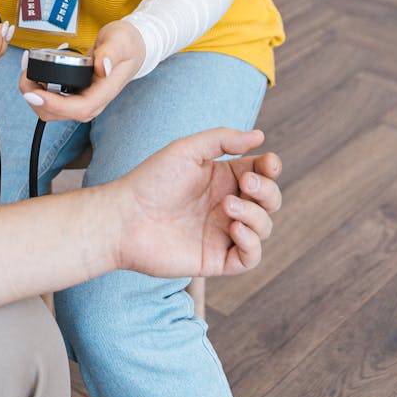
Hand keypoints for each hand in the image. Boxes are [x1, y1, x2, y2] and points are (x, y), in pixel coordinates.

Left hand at [18, 20, 144, 121]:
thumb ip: (112, 52)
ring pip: (51, 110)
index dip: (54, 105)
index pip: (79, 109)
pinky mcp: (74, 94)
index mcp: (105, 92)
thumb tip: (102, 67)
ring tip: (27, 69)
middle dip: (36, 99)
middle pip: (58, 114)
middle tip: (24, 74)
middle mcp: (92, 101)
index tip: (34, 92)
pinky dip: (38, 87)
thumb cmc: (127, 44)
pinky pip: (51, 99)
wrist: (132, 48)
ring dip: (33, 94)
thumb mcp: (121, 41)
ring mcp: (82, 99)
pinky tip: (34, 70)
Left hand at [110, 128, 281, 278]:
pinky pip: (251, 257)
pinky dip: (252, 243)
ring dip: (255, 214)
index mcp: (222, 177)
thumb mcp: (187, 150)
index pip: (261, 172)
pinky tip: (235, 228)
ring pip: (264, 227)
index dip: (271, 167)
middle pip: (269, 200)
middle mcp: (227, 204)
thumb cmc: (152, 180)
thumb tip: (260, 136)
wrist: (125, 218)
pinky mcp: (217, 259)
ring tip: (228, 206)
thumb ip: (223, 140)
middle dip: (267, 190)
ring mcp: (224, 232)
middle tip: (246, 183)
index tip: (268, 162)